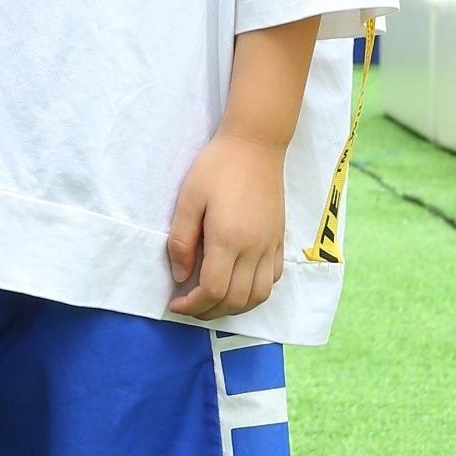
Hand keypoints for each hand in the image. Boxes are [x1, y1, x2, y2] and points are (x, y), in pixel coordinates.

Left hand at [167, 133, 286, 320]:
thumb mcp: (188, 199)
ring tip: (213, 301)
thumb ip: (181, 241)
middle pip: (236, 300)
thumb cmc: (217, 167)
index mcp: (228, 239)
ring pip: (259, 295)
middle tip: (189, 305)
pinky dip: (256, 291)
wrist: (256, 144)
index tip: (175, 303)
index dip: (192, 305)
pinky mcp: (280, 239)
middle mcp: (254, 248)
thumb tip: (181, 276)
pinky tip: (239, 284)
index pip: (213, 290)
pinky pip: (274, 278)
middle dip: (209, 311)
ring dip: (235, 308)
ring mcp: (271, 245)